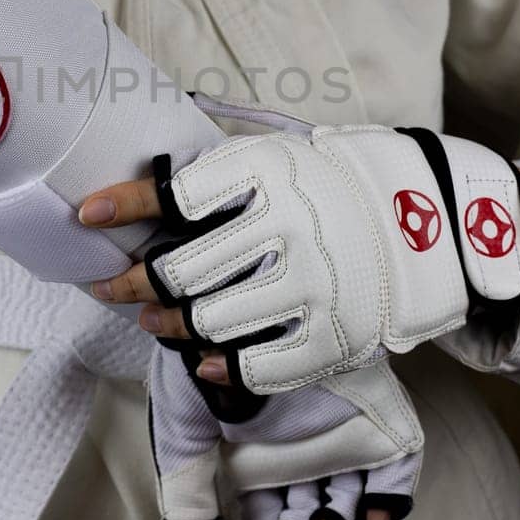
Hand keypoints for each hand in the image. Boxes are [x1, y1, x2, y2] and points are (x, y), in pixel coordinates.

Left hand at [85, 126, 519, 393]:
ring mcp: (314, 285)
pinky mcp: (335, 336)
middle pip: (180, 270)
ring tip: (155, 320)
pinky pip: (256, 364)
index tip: (87, 214)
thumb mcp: (283, 156)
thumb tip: (142, 191)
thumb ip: (221, 173)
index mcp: (274, 173)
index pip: (179, 192)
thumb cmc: (335, 184)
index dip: (125, 204)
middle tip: (113, 285)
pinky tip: (202, 354)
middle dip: (133, 282)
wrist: (432, 220)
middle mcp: (291, 227)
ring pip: (208, 320)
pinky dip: (218, 364)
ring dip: (168, 324)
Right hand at [146, 337, 421, 519]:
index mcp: (259, 460)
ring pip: (349, 508)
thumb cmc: (200, 348)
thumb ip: (186, 485)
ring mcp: (339, 436)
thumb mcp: (182, 421)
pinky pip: (396, 468)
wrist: (230, 290)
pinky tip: (373, 518)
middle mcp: (301, 454)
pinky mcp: (372, 414)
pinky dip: (390, 498)